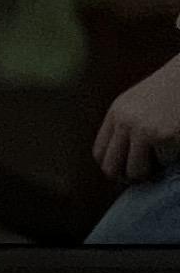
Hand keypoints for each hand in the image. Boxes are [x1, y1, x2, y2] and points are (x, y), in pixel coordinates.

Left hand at [94, 47, 179, 182]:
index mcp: (117, 113)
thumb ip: (127, 129)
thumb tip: (121, 169)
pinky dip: (172, 159)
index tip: (129, 173)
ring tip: (163, 159)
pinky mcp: (165, 137)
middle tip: (145, 177)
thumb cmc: (172, 94)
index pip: (100, 153)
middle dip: (127, 178)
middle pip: (111, 168)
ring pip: (136, 172)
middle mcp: (125, 121)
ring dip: (151, 172)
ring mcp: (144, 129)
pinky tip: (177, 141)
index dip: (114, 169)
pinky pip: (163, 163)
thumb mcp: (141, 106)